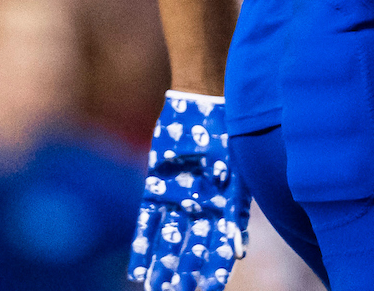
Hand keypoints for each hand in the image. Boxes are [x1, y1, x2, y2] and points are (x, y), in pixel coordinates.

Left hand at [130, 92, 247, 288]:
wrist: (203, 101)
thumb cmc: (228, 131)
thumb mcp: (235, 169)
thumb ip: (234, 211)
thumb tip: (237, 252)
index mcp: (225, 207)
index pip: (220, 250)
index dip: (214, 273)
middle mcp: (201, 209)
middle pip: (192, 251)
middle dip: (184, 276)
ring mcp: (177, 201)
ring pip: (168, 243)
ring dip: (162, 267)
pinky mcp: (156, 190)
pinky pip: (147, 224)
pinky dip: (142, 247)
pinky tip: (136, 271)